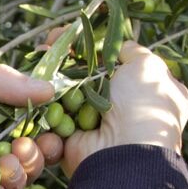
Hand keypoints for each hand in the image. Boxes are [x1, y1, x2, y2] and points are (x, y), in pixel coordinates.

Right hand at [40, 28, 187, 175]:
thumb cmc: (142, 106)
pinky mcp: (73, 137)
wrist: (121, 153)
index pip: (122, 64)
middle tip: (51, 40)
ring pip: (71, 91)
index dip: (99, 49)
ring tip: (40, 54)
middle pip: (92, 75)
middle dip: (71, 58)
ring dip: (54, 74)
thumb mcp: (148, 66)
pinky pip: (55, 112)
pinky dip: (45, 97)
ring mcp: (98, 124)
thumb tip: (118, 45)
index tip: (78, 35)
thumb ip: (133, 51)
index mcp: (153, 93)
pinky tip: (34, 77)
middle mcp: (126, 109)